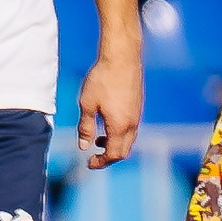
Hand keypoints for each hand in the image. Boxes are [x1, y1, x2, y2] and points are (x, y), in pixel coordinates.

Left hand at [76, 53, 142, 169]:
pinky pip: (131, 128)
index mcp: (119, 126)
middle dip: (109, 157)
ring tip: (99, 140)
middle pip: (123, 151)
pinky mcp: (138, 105)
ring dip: (115, 145)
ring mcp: (137, 114)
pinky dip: (120, 134)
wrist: (122, 57)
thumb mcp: (87, 105)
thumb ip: (85, 128)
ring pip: (129, 140)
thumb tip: (83, 146)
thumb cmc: (102, 79)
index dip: (101, 162)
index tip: (89, 163)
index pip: (113, 155)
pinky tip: (108, 123)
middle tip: (94, 157)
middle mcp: (132, 124)